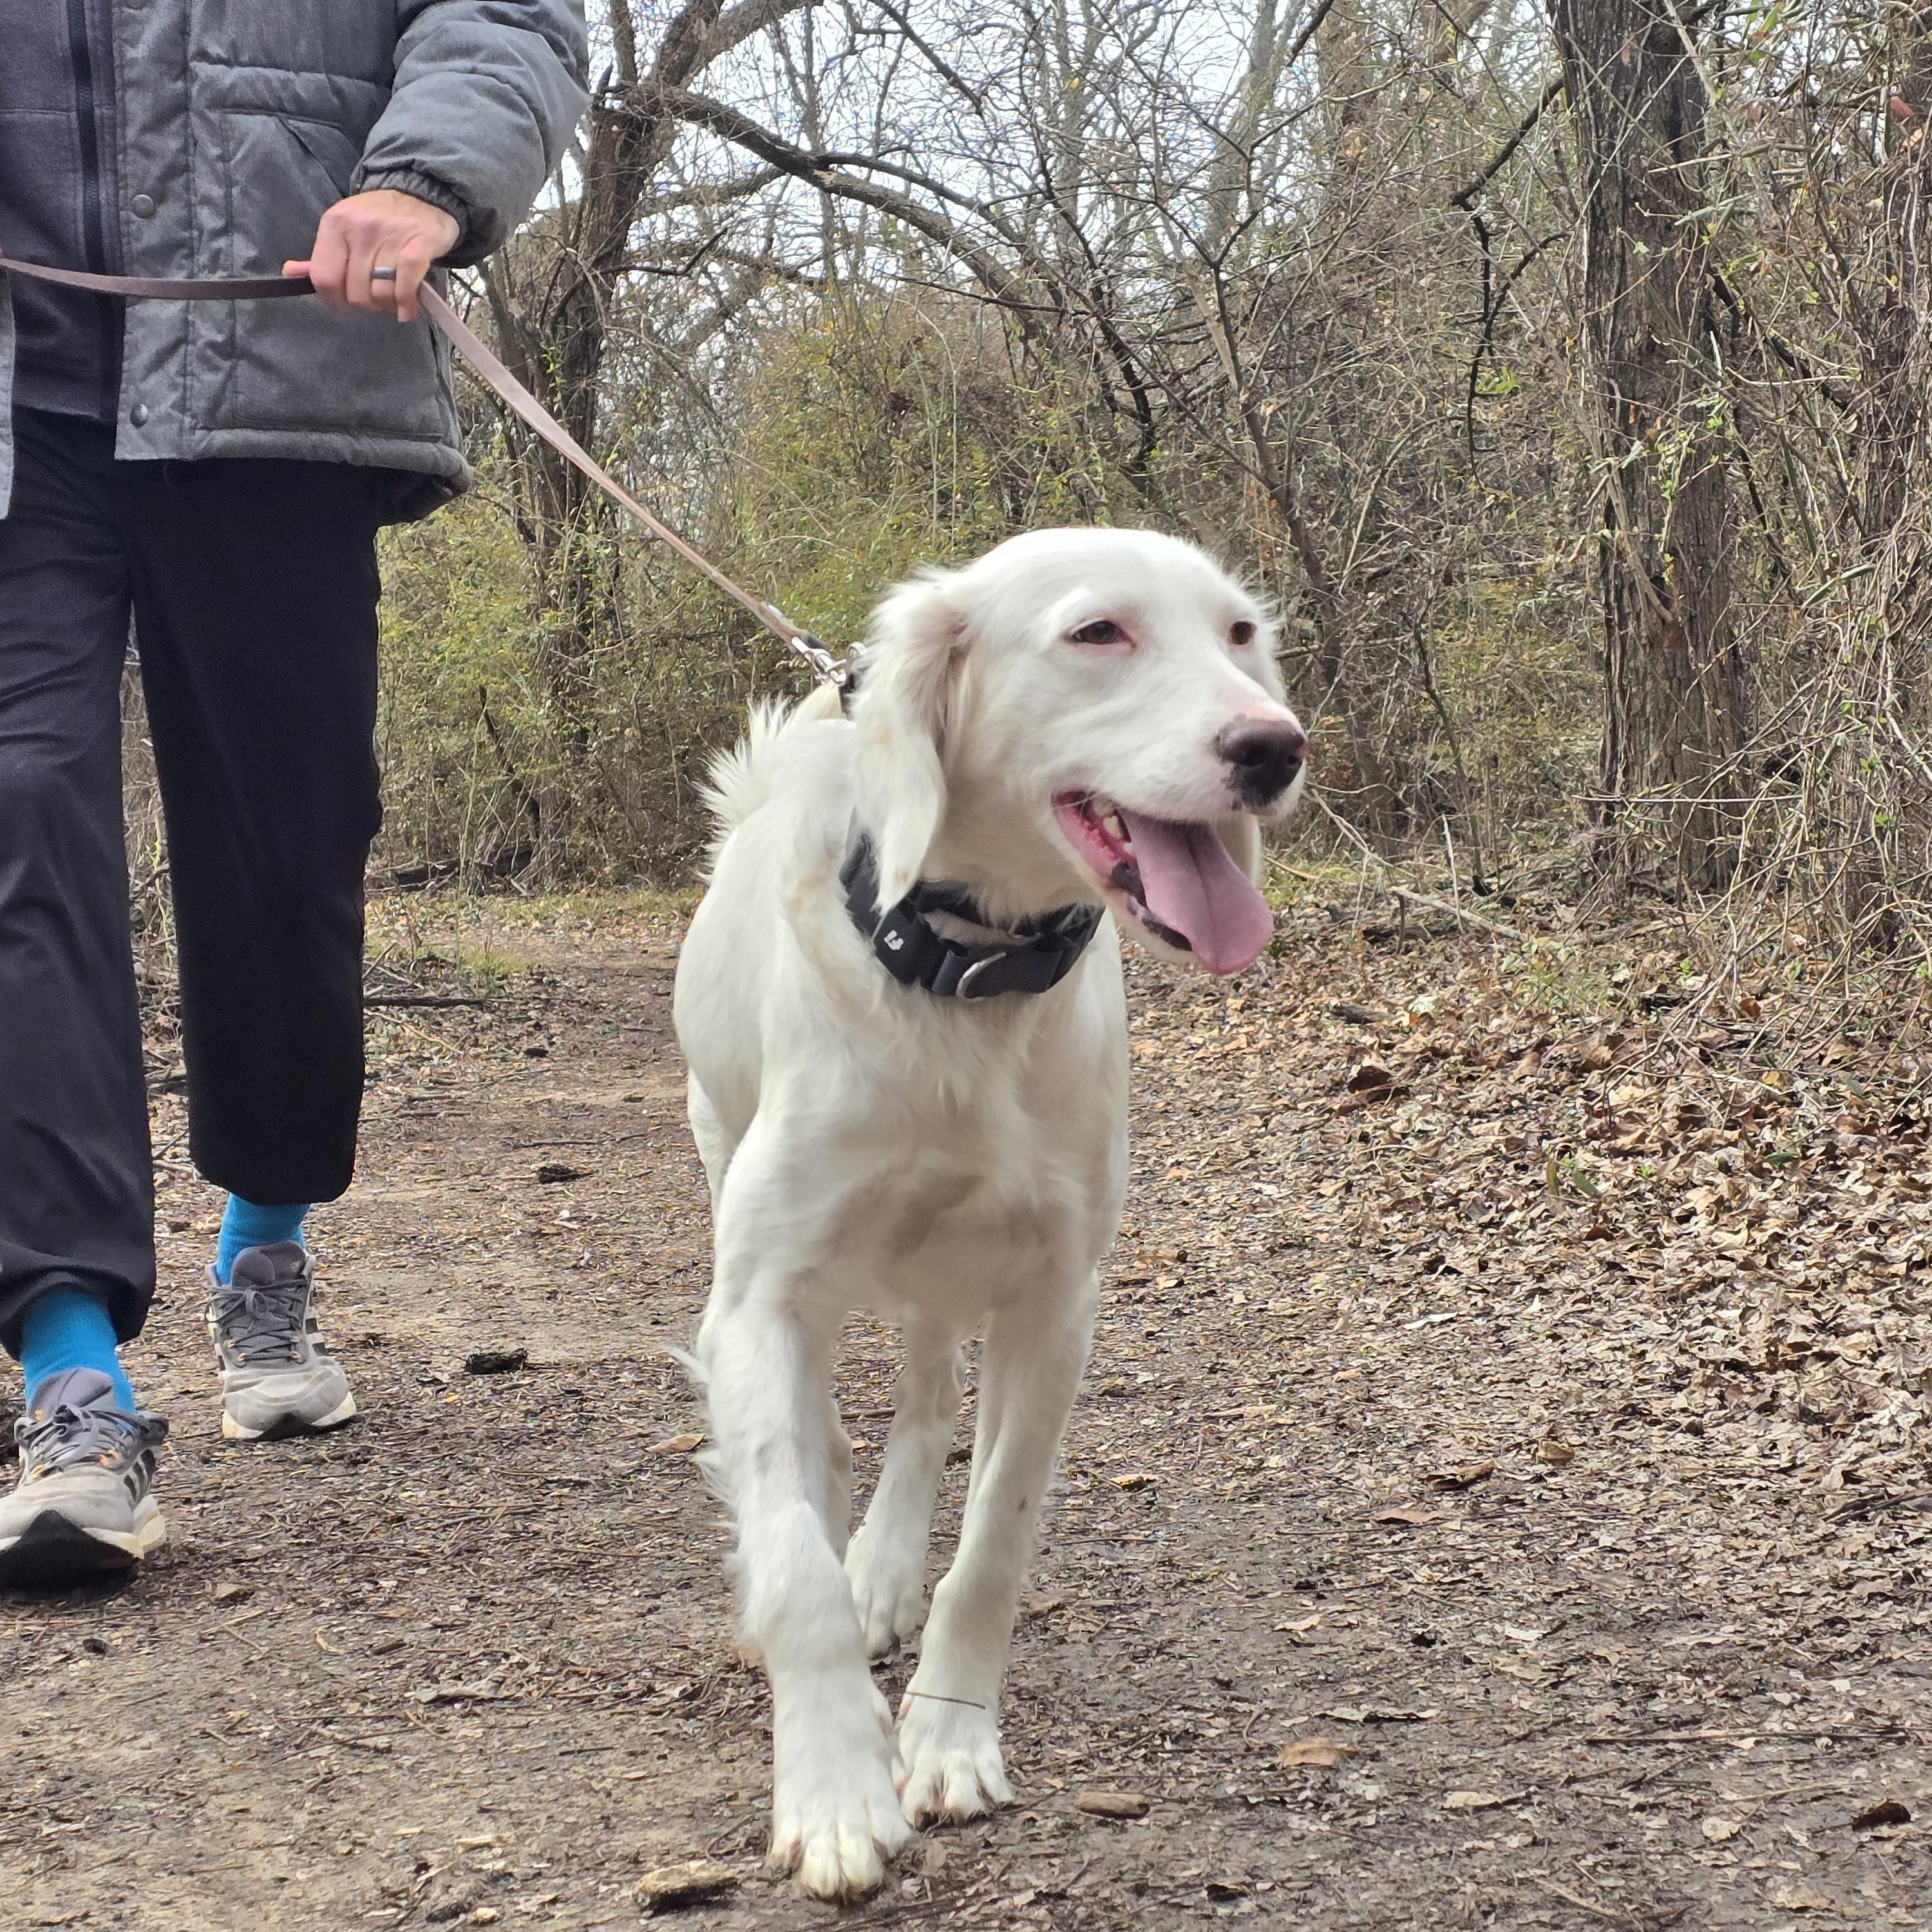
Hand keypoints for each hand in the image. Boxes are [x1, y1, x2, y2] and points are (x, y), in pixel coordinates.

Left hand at [284, 188, 459, 323]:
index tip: (345, 304)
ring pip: (381, 293)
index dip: (333, 301)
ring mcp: (390, 236)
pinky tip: (407, 309)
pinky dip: (406, 304)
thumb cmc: (378, 219)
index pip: (324, 278)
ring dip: (387, 305)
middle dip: (365, 304)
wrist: (420, 196)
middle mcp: (360, 229)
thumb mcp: (343, 230)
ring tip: (392, 297)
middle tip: (374, 297)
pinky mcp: (420, 245)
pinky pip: (406, 285)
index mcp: (335, 225)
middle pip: (355, 292)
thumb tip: (289, 274)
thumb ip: (321, 257)